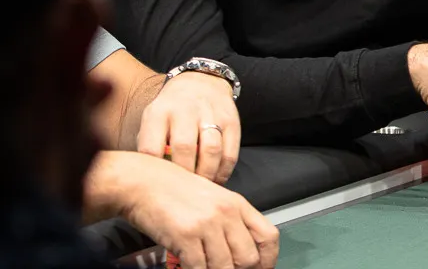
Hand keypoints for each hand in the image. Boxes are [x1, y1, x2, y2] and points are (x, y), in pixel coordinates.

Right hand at [100, 152, 277, 268]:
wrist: (143, 182)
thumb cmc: (174, 192)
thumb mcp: (212, 201)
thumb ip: (230, 223)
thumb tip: (240, 253)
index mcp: (238, 204)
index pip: (268, 237)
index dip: (268, 261)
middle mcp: (227, 213)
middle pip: (248, 258)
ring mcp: (207, 225)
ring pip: (224, 268)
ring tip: (202, 266)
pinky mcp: (185, 236)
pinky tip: (185, 266)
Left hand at [139, 72, 239, 183]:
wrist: (201, 82)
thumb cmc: (170, 112)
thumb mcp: (152, 120)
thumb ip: (149, 146)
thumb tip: (149, 180)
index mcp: (159, 112)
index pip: (151, 148)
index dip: (154, 172)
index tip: (158, 184)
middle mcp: (185, 110)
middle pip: (184, 148)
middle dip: (184, 174)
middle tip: (182, 191)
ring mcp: (211, 113)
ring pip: (211, 150)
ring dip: (206, 174)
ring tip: (200, 187)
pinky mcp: (232, 120)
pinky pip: (230, 152)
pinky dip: (224, 171)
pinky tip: (216, 179)